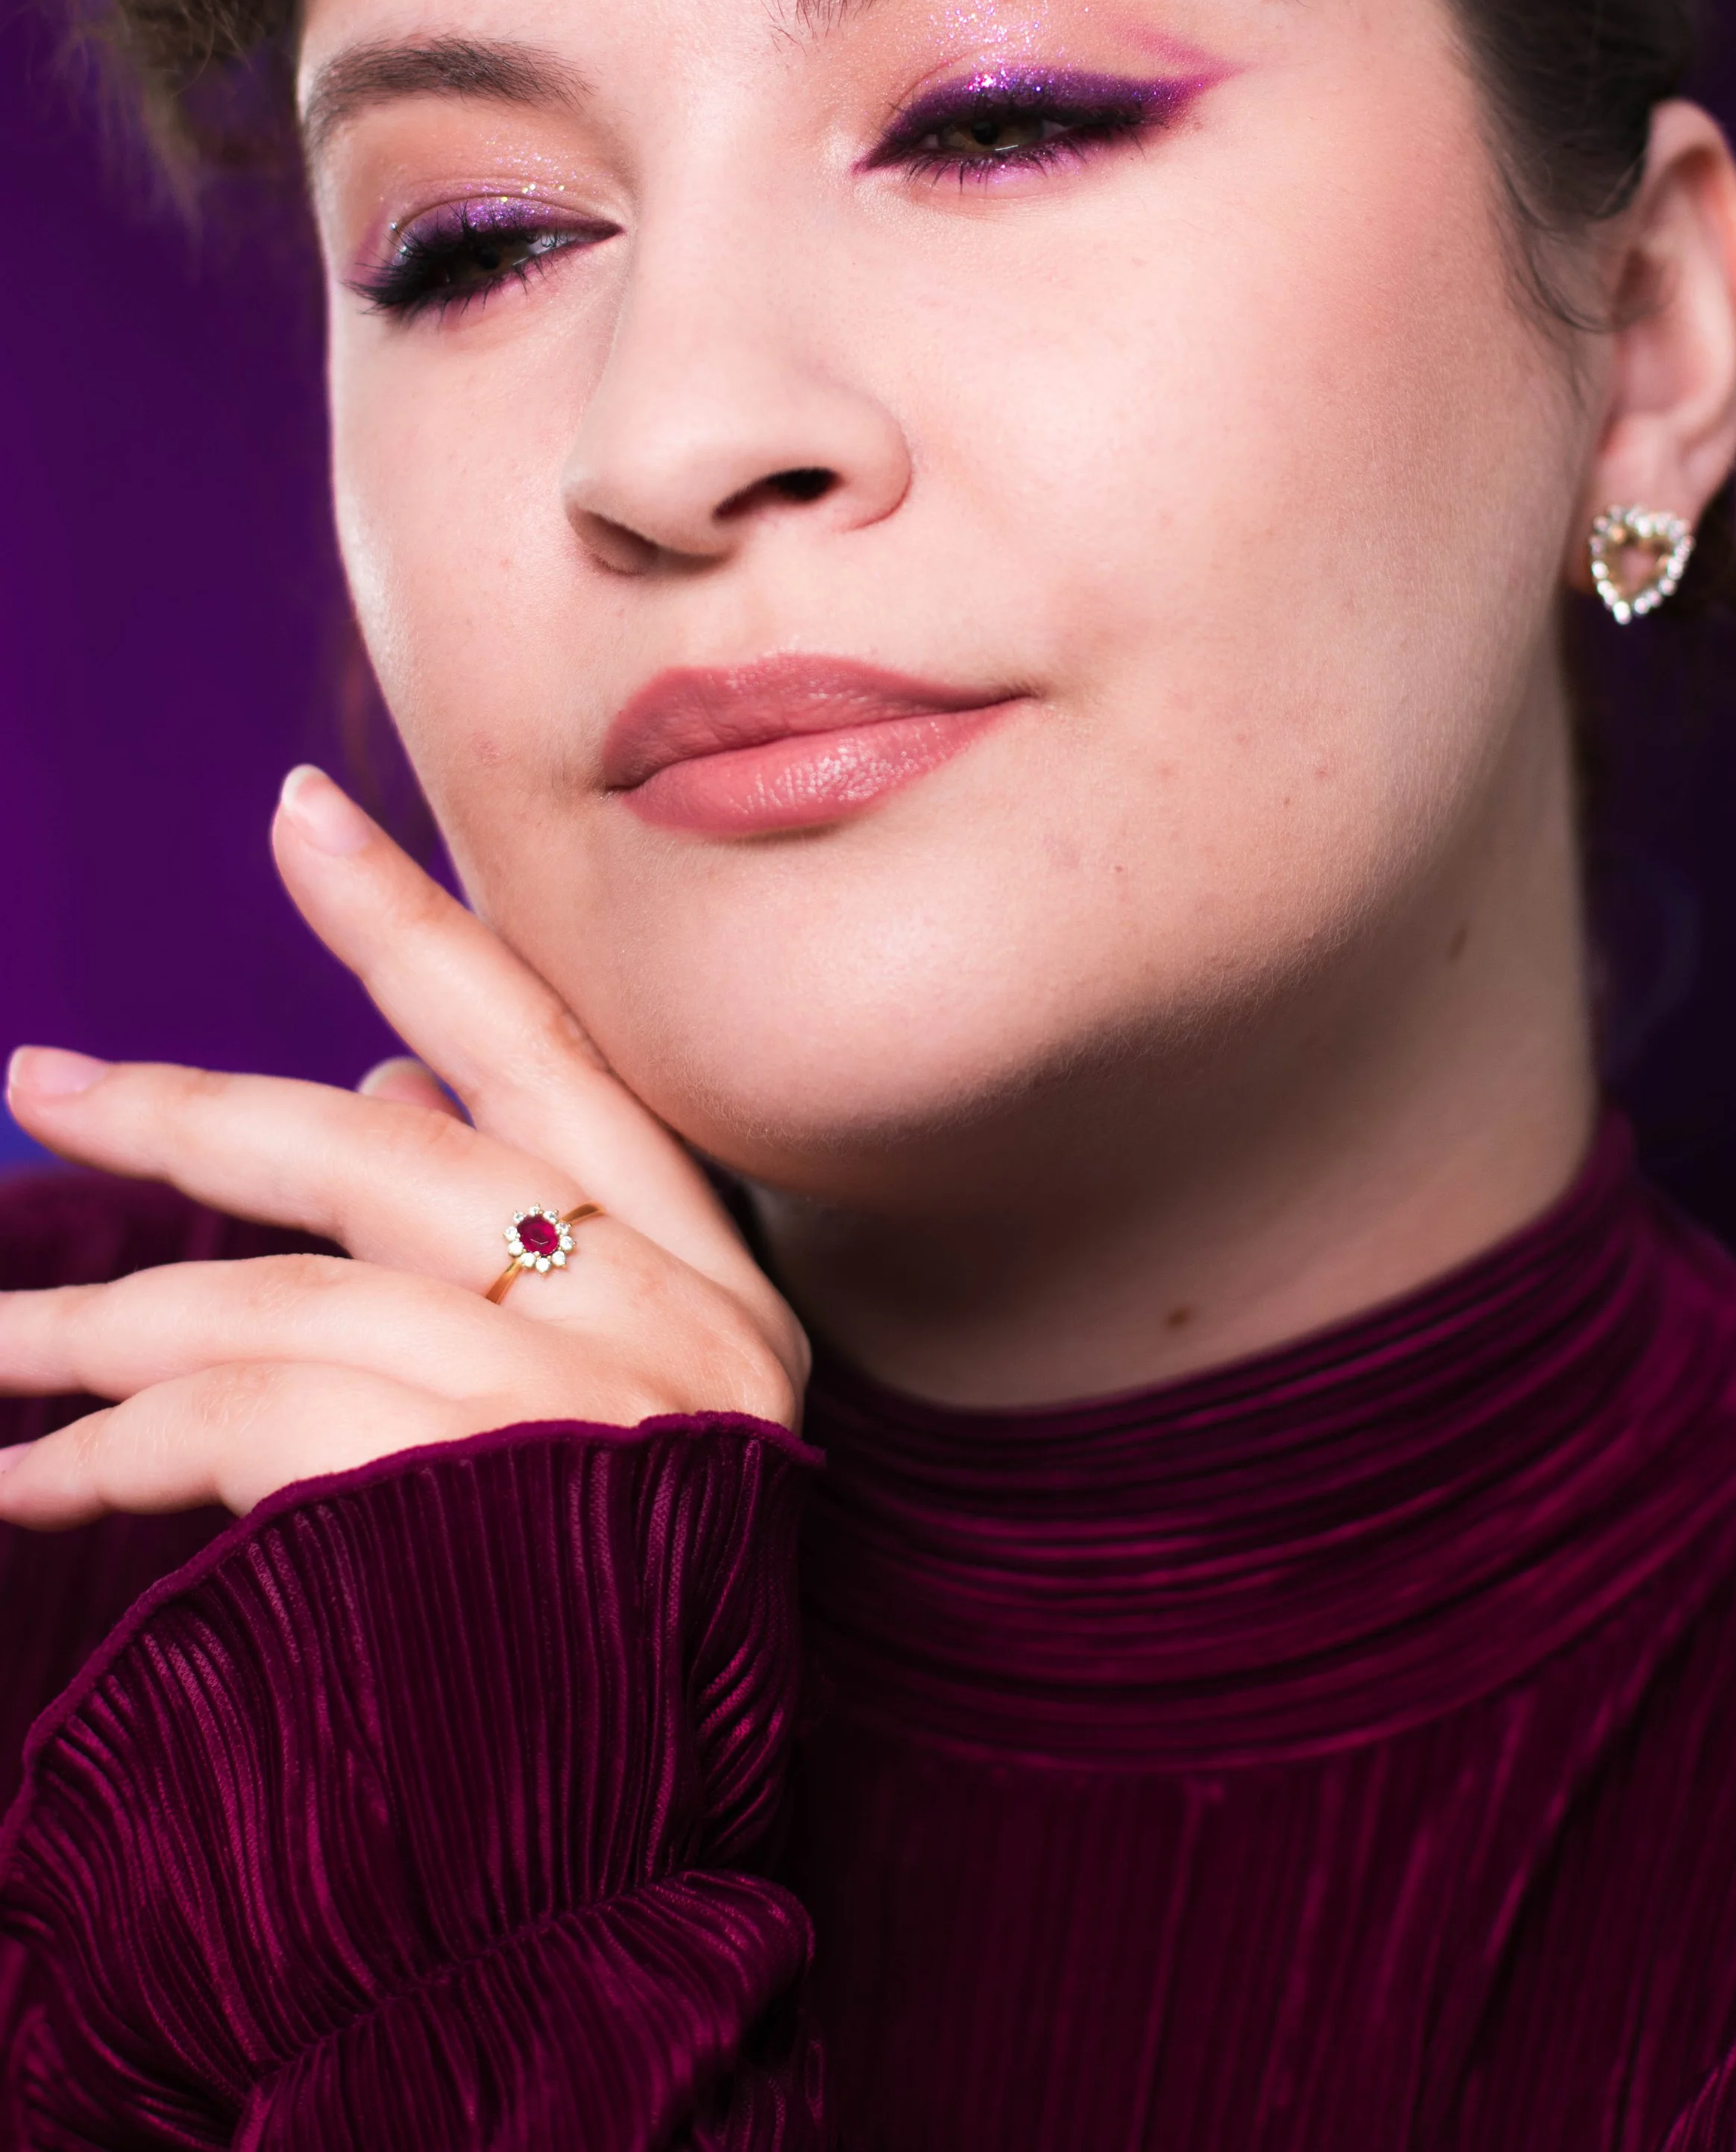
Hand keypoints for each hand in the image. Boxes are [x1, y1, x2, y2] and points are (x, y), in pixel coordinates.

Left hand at [0, 768, 807, 1525]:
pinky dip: (118, 1445)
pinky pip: (245, 1427)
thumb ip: (517, 1226)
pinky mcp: (467, 1516)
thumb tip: (387, 1090)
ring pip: (288, 1298)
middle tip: (38, 1080)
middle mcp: (668, 1322)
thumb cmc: (633, 1605)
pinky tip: (34, 1474)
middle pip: (386, 1156)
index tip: (294, 812)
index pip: (547, 1048)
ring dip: (107, 1316)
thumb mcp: (622, 1390)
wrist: (642, 1878)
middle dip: (192, 1110)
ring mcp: (577, 1419)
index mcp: (713, 1270)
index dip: (411, 925)